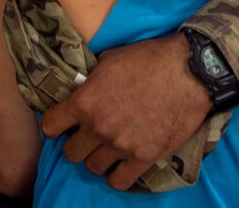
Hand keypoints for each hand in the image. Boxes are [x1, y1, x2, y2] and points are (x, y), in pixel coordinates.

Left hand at [39, 34, 212, 190]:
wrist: (188, 71)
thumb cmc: (149, 58)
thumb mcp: (110, 60)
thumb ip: (92, 80)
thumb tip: (84, 86)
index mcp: (85, 101)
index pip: (50, 125)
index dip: (53, 125)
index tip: (61, 124)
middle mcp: (98, 127)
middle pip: (70, 153)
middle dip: (76, 144)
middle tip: (88, 136)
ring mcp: (120, 145)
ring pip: (93, 167)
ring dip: (98, 158)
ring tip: (108, 149)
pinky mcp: (143, 158)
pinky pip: (119, 181)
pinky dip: (117, 175)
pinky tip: (122, 164)